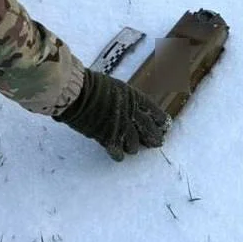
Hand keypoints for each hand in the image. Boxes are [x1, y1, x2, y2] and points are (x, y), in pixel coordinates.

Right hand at [55, 70, 170, 160]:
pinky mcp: (108, 138)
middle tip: (157, 143)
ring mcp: (120, 127)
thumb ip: (124, 99)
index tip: (165, 125)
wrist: (78, 93)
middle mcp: (130, 113)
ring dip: (133, 147)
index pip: (152, 110)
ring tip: (132, 149)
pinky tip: (118, 156)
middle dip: (153, 137)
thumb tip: (127, 107)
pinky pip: (118, 152)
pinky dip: (118, 155)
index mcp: (133, 97)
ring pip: (134, 144)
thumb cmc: (90, 85)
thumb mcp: (114, 87)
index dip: (159, 119)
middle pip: (147, 129)